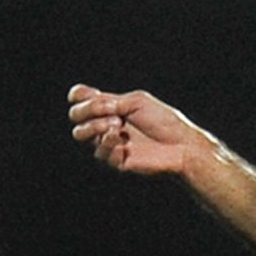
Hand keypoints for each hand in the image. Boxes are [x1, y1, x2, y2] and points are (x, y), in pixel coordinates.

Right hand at [67, 84, 208, 174]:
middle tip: (112, 112)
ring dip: (95, 126)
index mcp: (110, 107)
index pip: (80, 99)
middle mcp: (104, 124)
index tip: (93, 95)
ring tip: (117, 126)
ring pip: (80, 134)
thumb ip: (112, 101)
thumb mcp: (138, 102)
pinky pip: (99, 153)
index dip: (78, 96)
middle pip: (75, 116)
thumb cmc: (163, 120)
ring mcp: (107, 142)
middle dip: (87, 110)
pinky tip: (123, 143)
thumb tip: (91, 103)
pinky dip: (110, 145)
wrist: (180, 144)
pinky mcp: (114, 160)